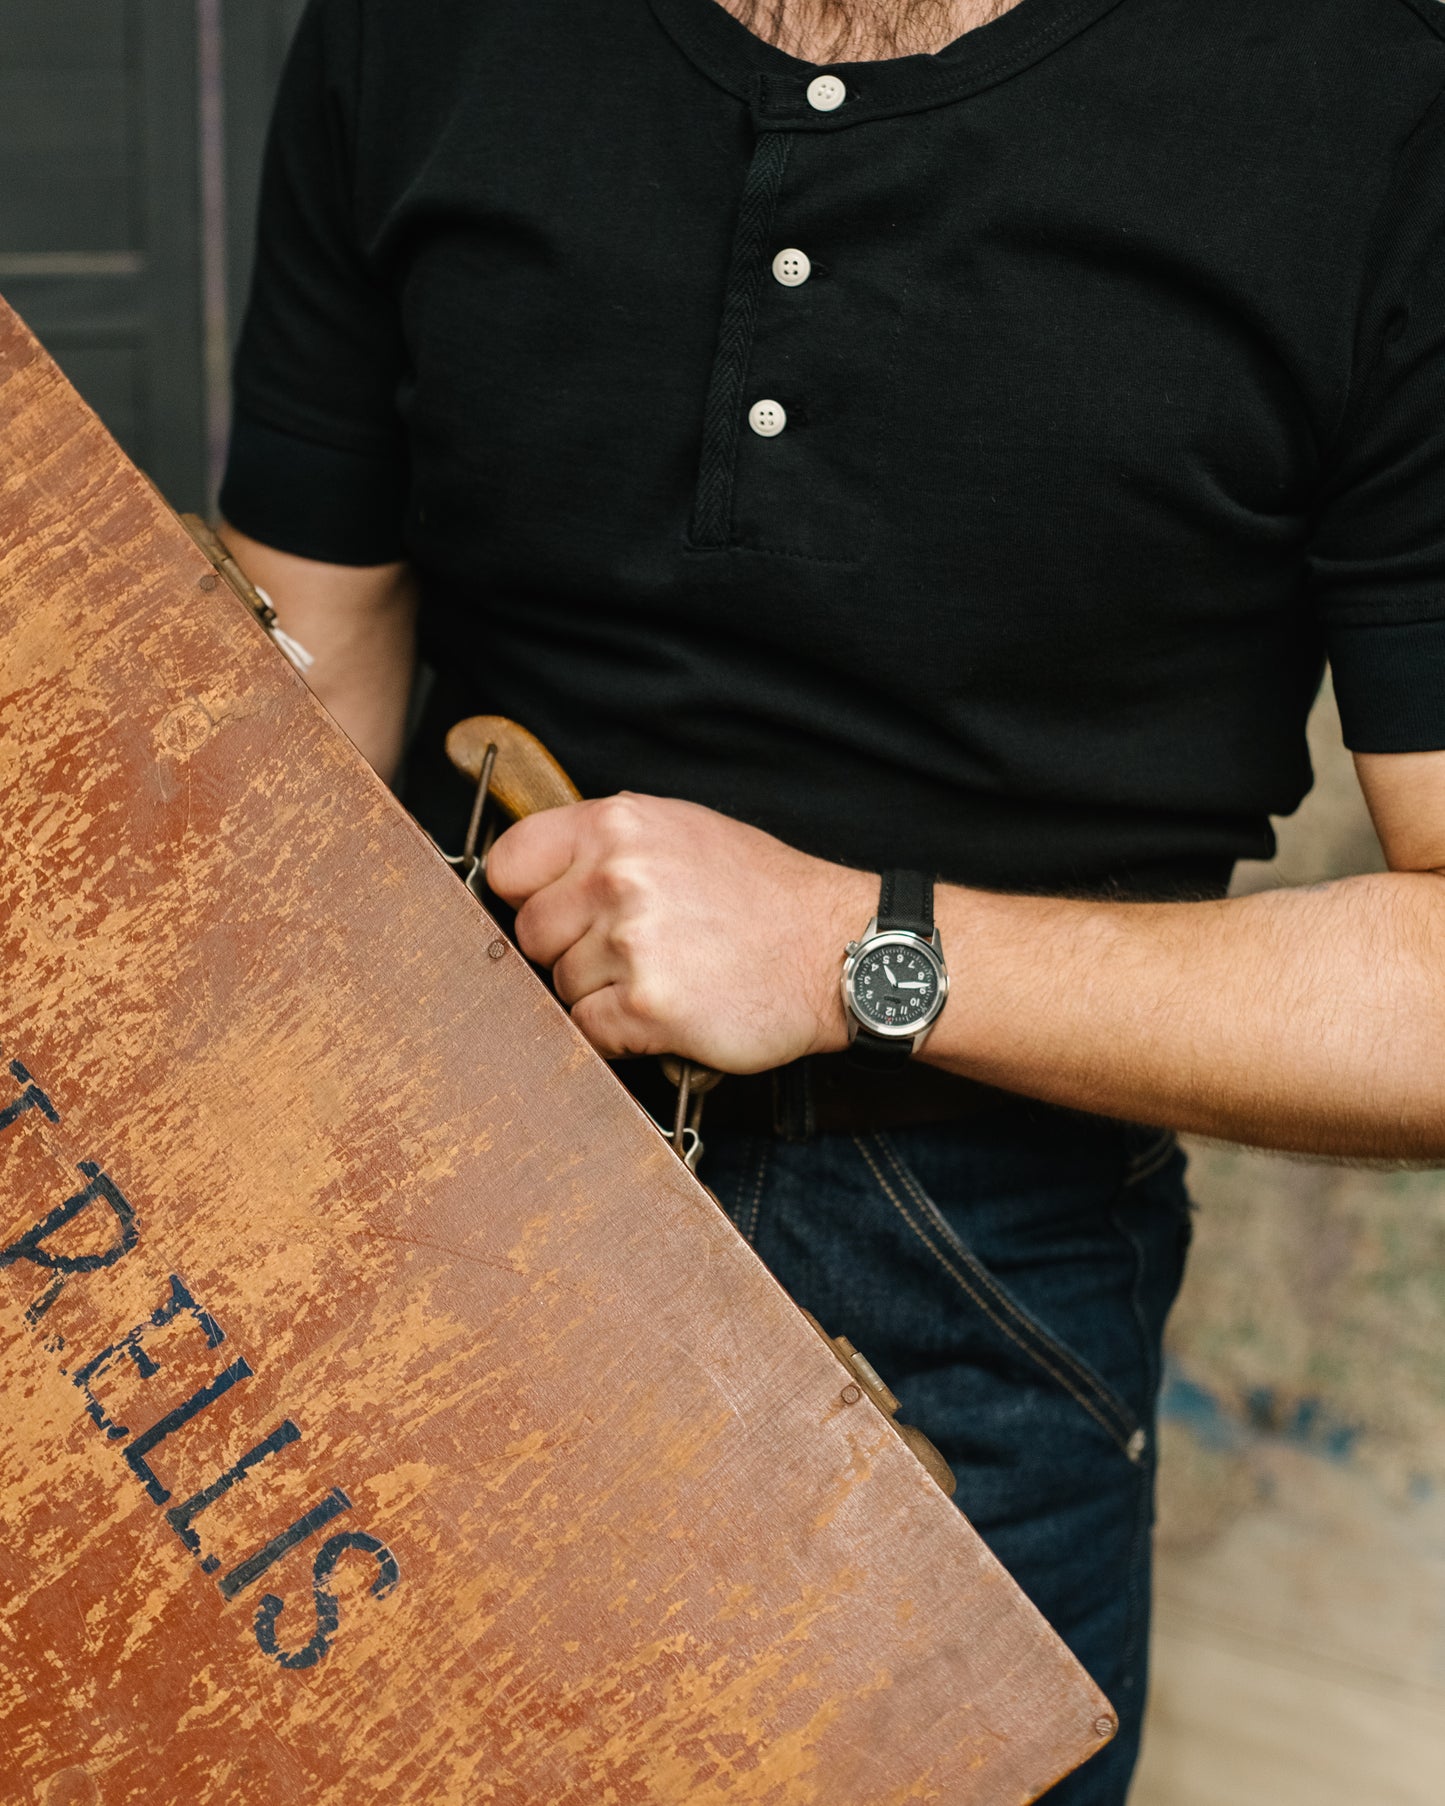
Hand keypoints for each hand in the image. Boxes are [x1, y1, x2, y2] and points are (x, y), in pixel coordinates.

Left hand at [486, 794, 875, 1070]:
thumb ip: (608, 844)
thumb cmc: (764, 896)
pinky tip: (661, 1013)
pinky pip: (588, 1031)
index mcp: (618, 825)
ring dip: (598, 994)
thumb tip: (538, 873)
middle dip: (567, 950)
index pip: (510, 863)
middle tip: (625, 953)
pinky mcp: (646, 1005)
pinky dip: (617, 1033)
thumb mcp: (685, 831)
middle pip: (531, 933)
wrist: (835, 950)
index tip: (549, 912)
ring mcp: (631, 942)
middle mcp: (617, 877)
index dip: (525, 895)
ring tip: (660, 978)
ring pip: (560, 985)